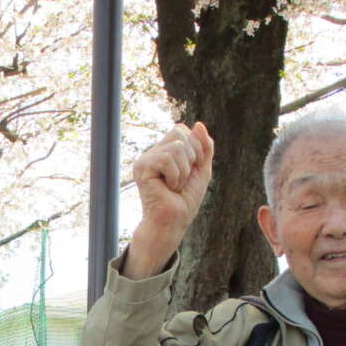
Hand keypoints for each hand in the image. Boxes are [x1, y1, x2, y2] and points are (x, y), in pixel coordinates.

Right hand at [124, 121, 214, 279]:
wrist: (174, 221)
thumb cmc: (185, 200)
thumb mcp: (202, 169)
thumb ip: (204, 147)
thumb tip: (198, 124)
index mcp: (164, 151)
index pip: (182, 130)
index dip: (196, 147)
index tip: (193, 170)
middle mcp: (152, 153)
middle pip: (180, 133)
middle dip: (191, 157)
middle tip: (182, 180)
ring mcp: (145, 159)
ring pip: (176, 147)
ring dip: (184, 171)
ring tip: (175, 186)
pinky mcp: (142, 168)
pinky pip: (167, 159)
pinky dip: (175, 176)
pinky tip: (168, 188)